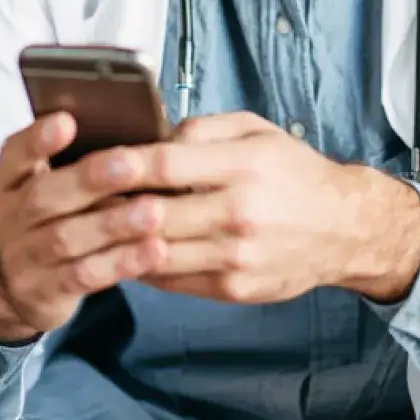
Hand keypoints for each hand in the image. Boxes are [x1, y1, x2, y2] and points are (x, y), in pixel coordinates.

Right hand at [0, 112, 171, 343]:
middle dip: (88, 179)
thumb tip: (148, 127)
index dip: (37, 139)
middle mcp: (13, 215)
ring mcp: (26, 256)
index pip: (15, 154)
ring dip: (113, 224)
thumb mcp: (44, 184)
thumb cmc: (48, 216)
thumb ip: (78, 157)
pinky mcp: (46, 290)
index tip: (67, 121)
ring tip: (153, 211)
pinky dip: (121, 262)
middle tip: (131, 164)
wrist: (11, 284)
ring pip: (66, 238)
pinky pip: (85, 276)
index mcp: (10, 179)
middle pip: (43, 196)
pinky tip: (154, 250)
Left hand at [110, 112, 419, 305]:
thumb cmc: (294, 172)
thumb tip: (149, 140)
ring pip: (157, 254)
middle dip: (109, 208)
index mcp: (244, 166)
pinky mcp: (234, 289)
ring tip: (88, 231)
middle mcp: (240, 213)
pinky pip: (173, 281)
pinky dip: (142, 267)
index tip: (91, 161)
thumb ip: (202, 130)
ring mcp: (237, 257)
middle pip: (155, 215)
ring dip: (118, 245)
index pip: (168, 166)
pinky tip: (122, 253)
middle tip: (74, 201)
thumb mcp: (256, 131)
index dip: (123, 165)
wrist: (345, 228)